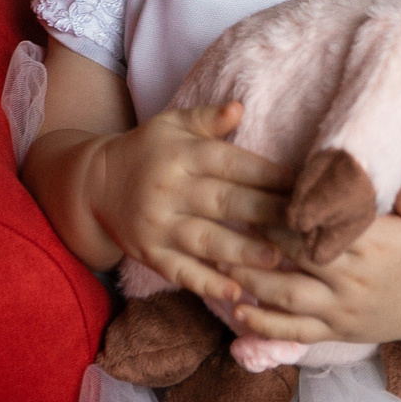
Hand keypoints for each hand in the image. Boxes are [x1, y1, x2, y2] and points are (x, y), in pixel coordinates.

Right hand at [86, 103, 292, 302]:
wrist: (95, 184)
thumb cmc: (147, 150)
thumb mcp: (171, 124)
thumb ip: (207, 119)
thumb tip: (240, 107)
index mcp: (181, 155)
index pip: (232, 164)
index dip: (270, 175)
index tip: (305, 186)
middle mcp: (170, 190)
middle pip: (225, 203)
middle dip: (268, 214)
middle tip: (306, 226)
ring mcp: (158, 225)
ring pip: (206, 241)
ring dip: (244, 253)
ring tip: (279, 260)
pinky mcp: (149, 254)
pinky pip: (181, 272)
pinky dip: (208, 284)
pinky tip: (237, 294)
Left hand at [222, 163, 400, 349]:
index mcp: (374, 246)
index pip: (321, 224)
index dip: (288, 208)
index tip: (259, 190)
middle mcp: (353, 279)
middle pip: (295, 255)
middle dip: (258, 237)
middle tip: (224, 216)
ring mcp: (343, 309)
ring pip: (287, 295)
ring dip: (250, 279)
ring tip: (218, 259)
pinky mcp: (338, 331)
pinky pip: (295, 330)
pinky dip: (264, 325)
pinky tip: (238, 312)